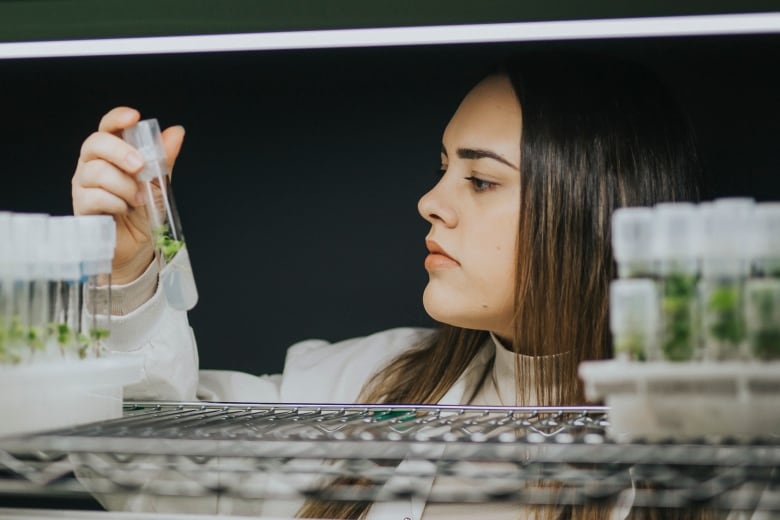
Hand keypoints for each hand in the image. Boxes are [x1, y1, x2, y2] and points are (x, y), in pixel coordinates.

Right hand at [72, 107, 184, 283]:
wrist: (139, 246)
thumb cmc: (144, 212)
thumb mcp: (159, 182)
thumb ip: (164, 158)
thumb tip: (176, 132)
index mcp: (112, 154)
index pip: (107, 127)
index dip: (117, 118)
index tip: (134, 117)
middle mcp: (93, 165)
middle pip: (95, 144)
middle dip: (121, 152)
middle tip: (141, 167)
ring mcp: (84, 185)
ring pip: (96, 172)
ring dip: (124, 186)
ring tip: (137, 200)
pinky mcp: (81, 207)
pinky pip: (94, 196)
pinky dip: (116, 203)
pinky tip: (124, 210)